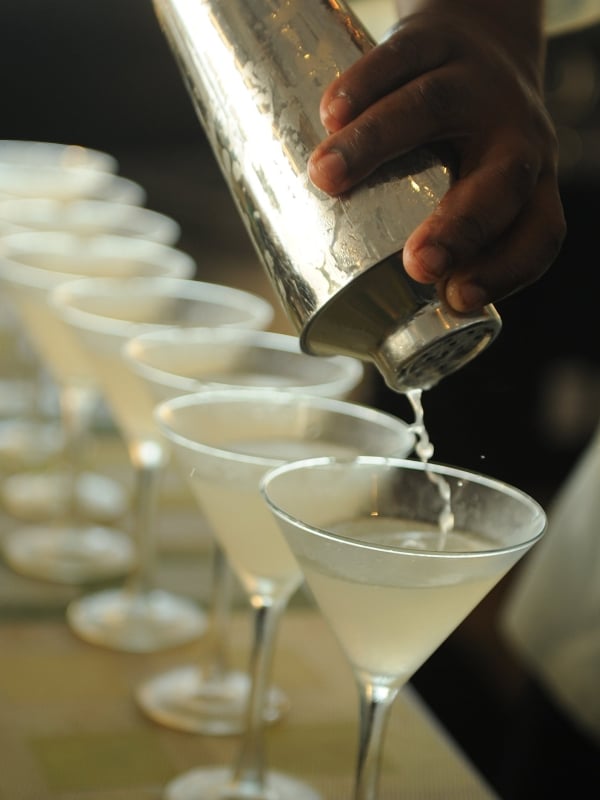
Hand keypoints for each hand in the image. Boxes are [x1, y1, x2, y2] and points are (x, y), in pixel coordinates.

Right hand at [308, 2, 565, 311]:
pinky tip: (331, 114)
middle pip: (501, 180)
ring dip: (377, 145)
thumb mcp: (474, 191)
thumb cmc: (466, 143)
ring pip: (433, 107)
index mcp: (531, 186)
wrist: (479, 35)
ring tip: (326, 178)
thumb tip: (379, 309)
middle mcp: (514, 135)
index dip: (507, 271)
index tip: (455, 299)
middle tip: (414, 264)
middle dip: (460, 226)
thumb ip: (442, 240)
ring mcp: (476, 83)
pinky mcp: (435, 39)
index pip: (539, 235)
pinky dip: (362, 85)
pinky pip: (401, 56)